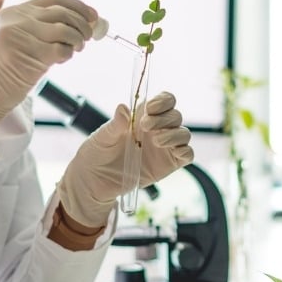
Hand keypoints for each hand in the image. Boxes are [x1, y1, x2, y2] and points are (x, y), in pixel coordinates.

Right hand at [0, 0, 96, 158]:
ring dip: (78, 40)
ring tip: (76, 49)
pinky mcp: (29, 55)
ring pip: (66, 30)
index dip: (77, 6)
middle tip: (89, 36)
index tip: (93, 16)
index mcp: (13, 13)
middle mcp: (16, 19)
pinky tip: (61, 59)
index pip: (53, 0)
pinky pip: (61, 50)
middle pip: (63, 13)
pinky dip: (68, 54)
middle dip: (83, 24)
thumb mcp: (15, 41)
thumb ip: (40, 30)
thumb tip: (82, 25)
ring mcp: (22, 35)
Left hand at [56, 92, 194, 226]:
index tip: (150, 108)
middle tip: (145, 127)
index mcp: (143, 116)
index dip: (163, 100)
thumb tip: (123, 108)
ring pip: (184, 134)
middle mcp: (158, 129)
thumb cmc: (97, 153)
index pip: (165, 100)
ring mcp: (165, 147)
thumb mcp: (102, 137)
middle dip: (164, 119)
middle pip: (175, 116)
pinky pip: (187, 155)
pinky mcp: (169, 164)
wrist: (94, 181)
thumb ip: (114, 124)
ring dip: (174, 134)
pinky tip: (173, 152)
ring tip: (156, 141)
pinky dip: (185, 151)